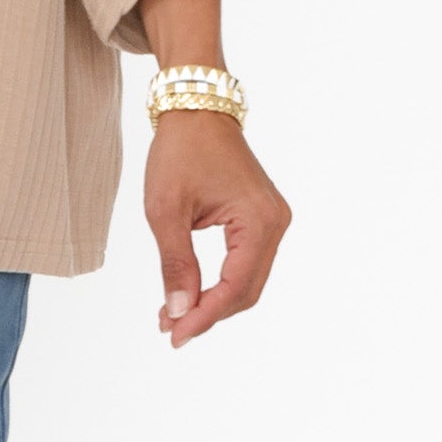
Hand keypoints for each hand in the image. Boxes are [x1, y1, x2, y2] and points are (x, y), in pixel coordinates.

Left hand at [144, 109, 291, 347]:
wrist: (194, 107)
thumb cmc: (179, 150)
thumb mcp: (166, 208)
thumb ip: (175, 263)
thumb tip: (179, 311)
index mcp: (260, 220)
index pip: (236, 287)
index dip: (205, 316)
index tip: (174, 335)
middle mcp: (276, 223)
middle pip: (247, 290)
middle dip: (209, 313)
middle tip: (170, 329)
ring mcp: (272, 220)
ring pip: (247, 279)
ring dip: (214, 301)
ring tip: (174, 315)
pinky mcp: (261, 217)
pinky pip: (245, 261)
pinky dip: (220, 281)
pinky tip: (192, 292)